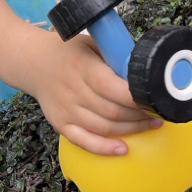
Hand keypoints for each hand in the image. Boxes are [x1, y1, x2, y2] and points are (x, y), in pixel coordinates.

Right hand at [31, 31, 162, 155]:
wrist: (33, 61)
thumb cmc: (68, 51)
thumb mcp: (92, 42)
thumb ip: (114, 55)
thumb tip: (144, 68)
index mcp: (83, 68)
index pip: (112, 88)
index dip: (135, 97)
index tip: (154, 97)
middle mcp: (73, 90)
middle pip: (112, 111)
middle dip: (140, 114)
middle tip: (158, 111)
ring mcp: (66, 110)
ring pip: (103, 127)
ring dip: (131, 129)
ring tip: (151, 124)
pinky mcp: (60, 124)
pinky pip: (84, 141)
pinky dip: (104, 148)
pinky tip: (123, 149)